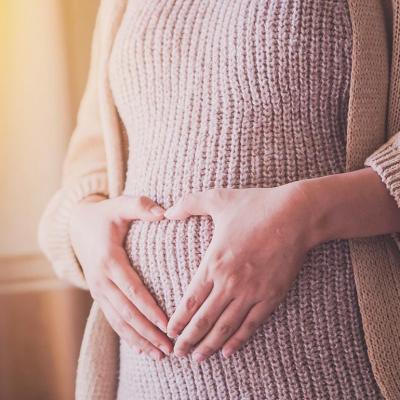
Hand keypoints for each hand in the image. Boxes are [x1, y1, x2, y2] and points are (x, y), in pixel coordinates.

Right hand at [69, 194, 172, 360]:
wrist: (77, 225)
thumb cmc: (105, 215)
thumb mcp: (121, 204)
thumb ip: (141, 206)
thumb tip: (165, 213)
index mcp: (109, 259)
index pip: (132, 290)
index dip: (149, 309)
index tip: (167, 324)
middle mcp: (101, 279)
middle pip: (127, 312)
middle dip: (148, 332)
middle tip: (170, 347)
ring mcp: (98, 289)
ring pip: (119, 321)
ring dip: (139, 339)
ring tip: (159, 354)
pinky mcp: (99, 294)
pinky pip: (112, 319)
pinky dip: (127, 335)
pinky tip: (142, 347)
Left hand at [164, 183, 316, 361]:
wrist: (295, 214)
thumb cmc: (255, 205)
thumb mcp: (217, 198)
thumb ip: (188, 204)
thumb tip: (165, 211)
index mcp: (214, 262)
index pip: (190, 300)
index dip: (178, 320)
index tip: (169, 332)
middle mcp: (230, 282)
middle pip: (204, 319)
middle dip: (188, 339)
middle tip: (177, 353)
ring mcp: (252, 292)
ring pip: (226, 327)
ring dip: (210, 345)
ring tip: (198, 358)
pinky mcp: (271, 296)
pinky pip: (252, 324)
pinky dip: (238, 340)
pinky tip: (228, 351)